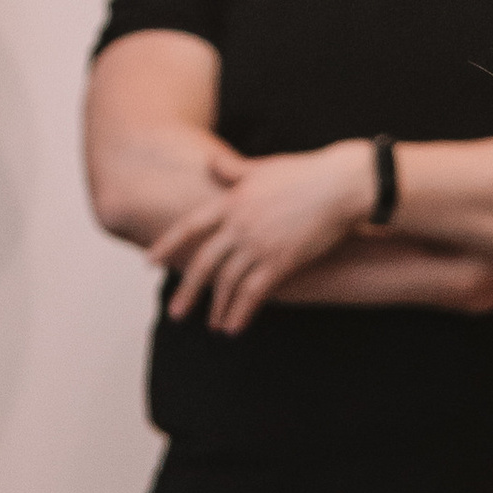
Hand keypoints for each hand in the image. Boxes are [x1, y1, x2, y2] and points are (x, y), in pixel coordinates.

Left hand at [152, 142, 370, 331]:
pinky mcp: (280, 261)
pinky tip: (234, 329)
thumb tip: (211, 163)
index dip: (168, 244)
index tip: (150, 262)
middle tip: (176, 313)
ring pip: (227, 283)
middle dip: (189, 291)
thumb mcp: (263, 168)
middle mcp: (239, 224)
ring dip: (218, 309)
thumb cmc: (306, 172)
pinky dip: (241, 313)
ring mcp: (258, 244)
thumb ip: (233, 170)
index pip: (190, 226)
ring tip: (213, 325)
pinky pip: (252, 294)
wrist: (342, 184)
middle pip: (204, 263)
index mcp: (232, 200)